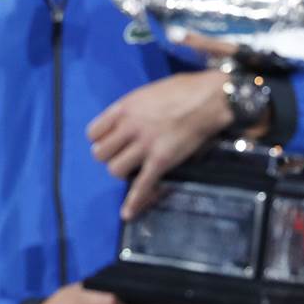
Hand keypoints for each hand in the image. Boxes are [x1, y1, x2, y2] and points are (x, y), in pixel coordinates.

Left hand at [87, 70, 232, 219]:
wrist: (210, 98)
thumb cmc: (183, 90)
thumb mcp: (147, 92)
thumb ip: (132, 108)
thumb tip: (126, 119)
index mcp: (124, 109)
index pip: (93, 132)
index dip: (99, 140)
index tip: (108, 141)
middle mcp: (129, 127)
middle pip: (100, 154)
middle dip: (109, 157)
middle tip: (122, 155)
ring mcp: (145, 145)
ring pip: (115, 169)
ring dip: (122, 172)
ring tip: (132, 168)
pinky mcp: (161, 161)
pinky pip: (142, 185)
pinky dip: (134, 201)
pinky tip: (127, 213)